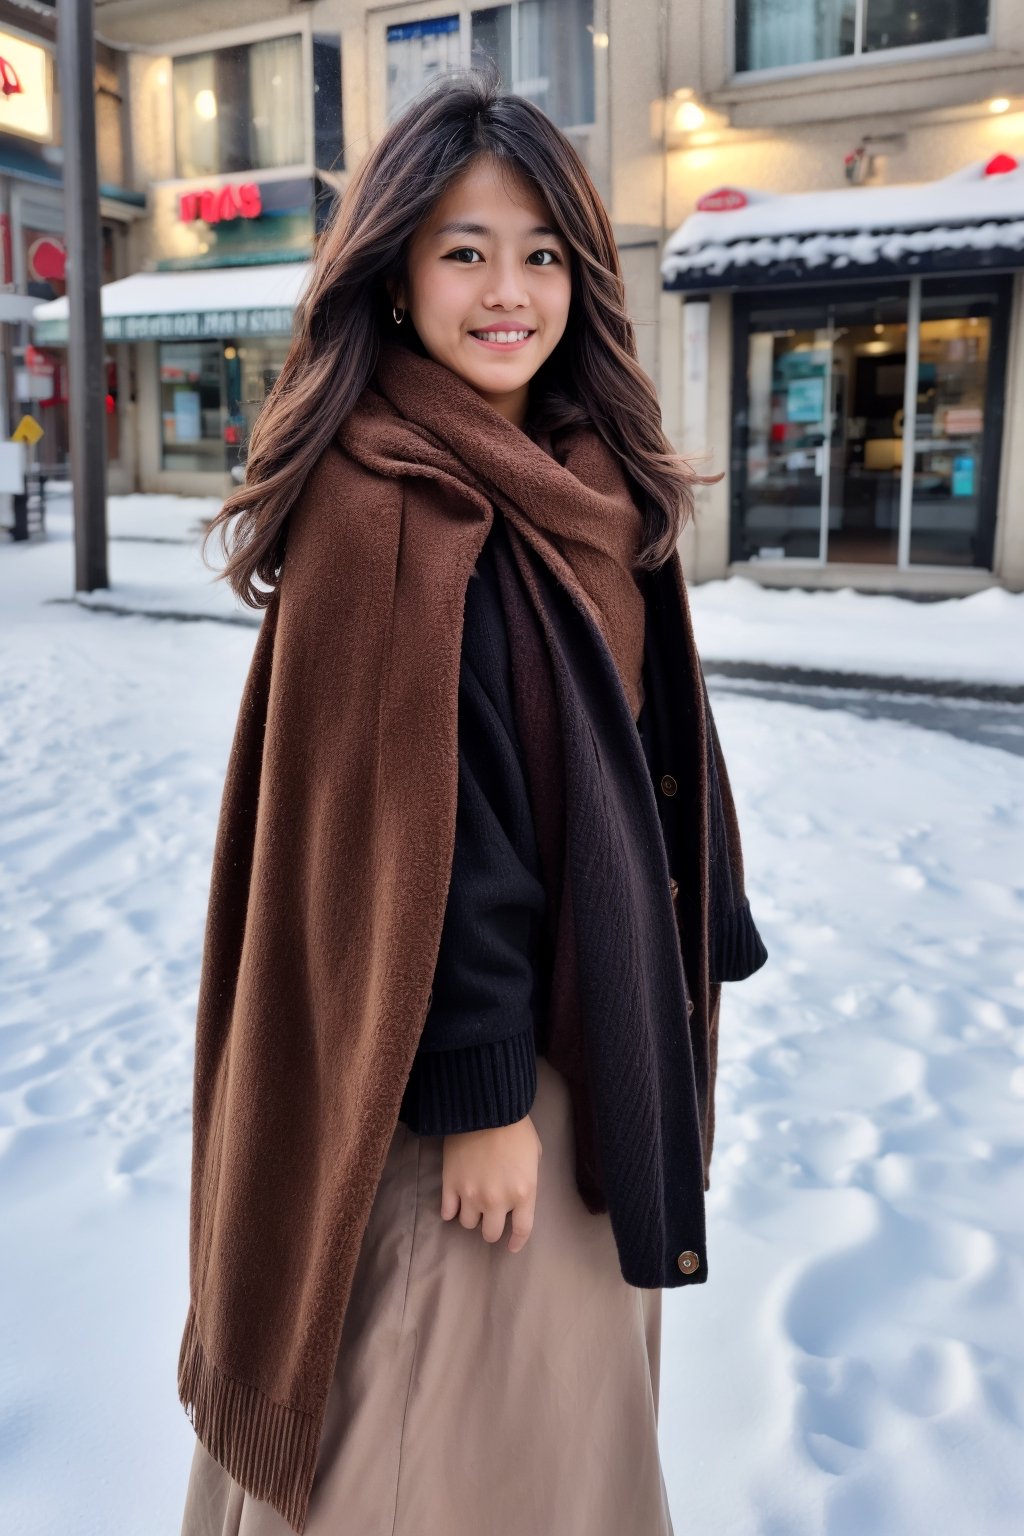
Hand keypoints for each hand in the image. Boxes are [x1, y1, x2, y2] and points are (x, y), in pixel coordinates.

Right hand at [440, 1114, 542, 1253]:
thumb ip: (527, 1181)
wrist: (485, 1107)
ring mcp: (471, 1194)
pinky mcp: (450, 1184)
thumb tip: (518, 1194)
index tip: (512, 1245)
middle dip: (491, 1227)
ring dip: (471, 1216)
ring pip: (467, 1224)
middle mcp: (497, 1200)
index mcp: (523, 1193)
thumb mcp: (534, 1155)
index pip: (522, 1230)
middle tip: (490, 1216)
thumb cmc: (515, 1127)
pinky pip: (447, 1211)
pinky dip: (451, 1209)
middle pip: (490, 1233)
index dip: (517, 1242)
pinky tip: (454, 1201)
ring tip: (472, 1203)